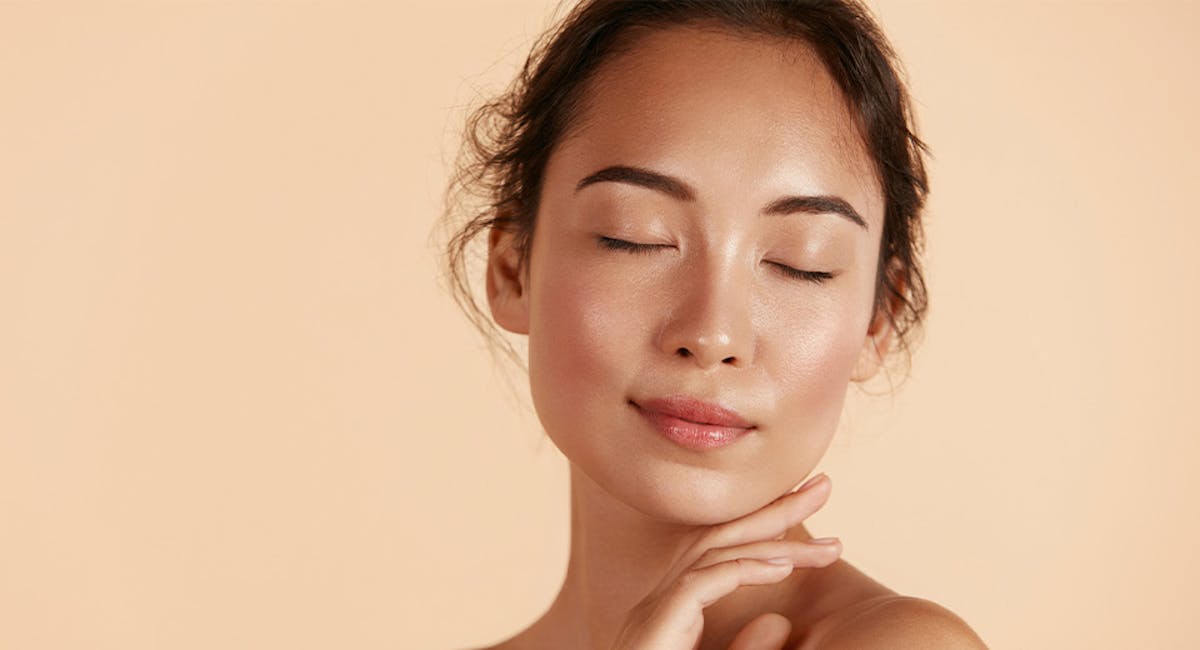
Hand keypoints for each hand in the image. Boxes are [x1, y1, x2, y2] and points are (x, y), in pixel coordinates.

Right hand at [609, 473, 840, 649]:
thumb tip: (780, 622)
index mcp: (671, 615)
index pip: (721, 555)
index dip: (766, 530)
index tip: (814, 518)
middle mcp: (658, 603)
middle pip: (720, 539)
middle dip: (774, 510)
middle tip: (824, 486)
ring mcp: (652, 612)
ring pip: (715, 554)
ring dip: (774, 538)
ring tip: (828, 542)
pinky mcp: (655, 626)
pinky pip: (703, 585)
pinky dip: (745, 570)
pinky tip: (783, 566)